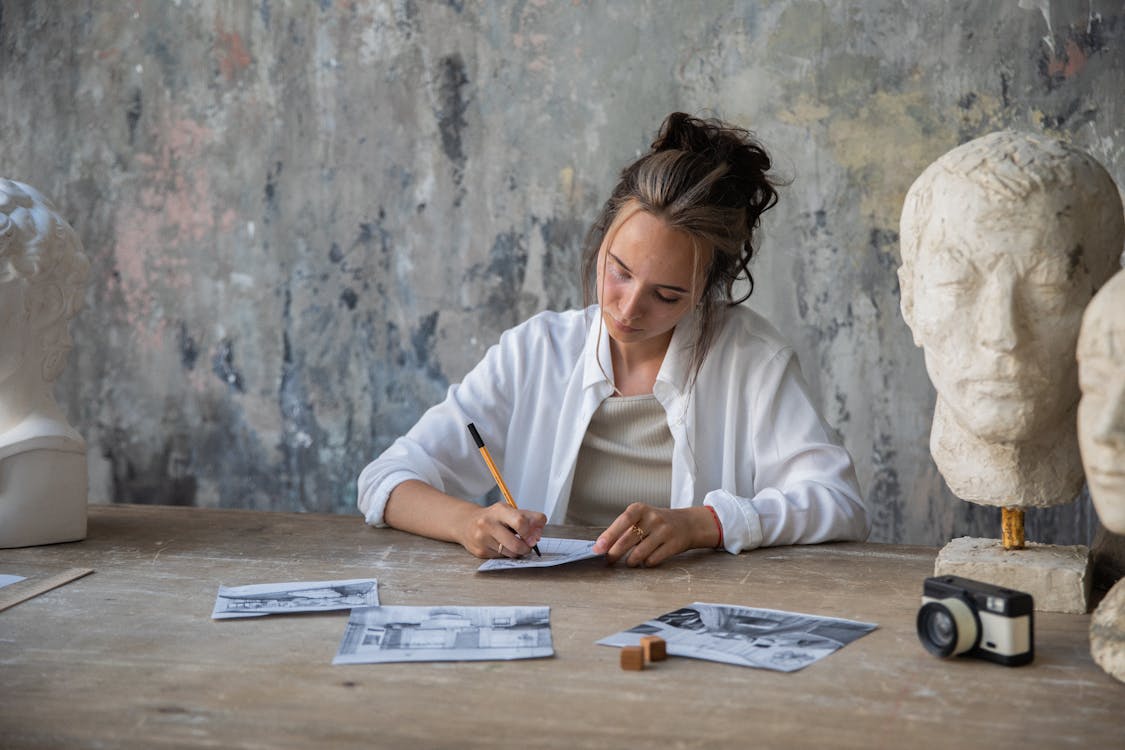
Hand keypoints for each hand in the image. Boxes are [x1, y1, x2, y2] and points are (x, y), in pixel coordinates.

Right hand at [458, 502, 545, 558]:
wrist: (467, 523)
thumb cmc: (494, 518)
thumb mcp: (511, 511)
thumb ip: (530, 518)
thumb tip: (538, 533)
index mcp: (500, 510)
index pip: (520, 521)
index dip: (531, 532)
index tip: (534, 537)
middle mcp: (488, 523)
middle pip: (516, 543)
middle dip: (526, 547)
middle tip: (527, 546)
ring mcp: (482, 538)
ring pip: (510, 553)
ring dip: (517, 552)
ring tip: (515, 545)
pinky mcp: (479, 551)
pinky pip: (501, 557)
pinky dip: (506, 554)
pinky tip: (500, 546)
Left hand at [593, 503, 719, 566]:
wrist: (687, 524)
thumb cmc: (656, 522)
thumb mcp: (641, 518)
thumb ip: (623, 529)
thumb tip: (602, 546)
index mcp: (640, 509)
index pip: (622, 521)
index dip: (609, 535)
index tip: (598, 548)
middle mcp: (652, 518)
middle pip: (628, 540)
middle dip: (614, 553)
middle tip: (608, 560)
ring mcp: (664, 531)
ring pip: (639, 554)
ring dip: (630, 561)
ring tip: (629, 561)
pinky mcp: (673, 545)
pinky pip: (652, 560)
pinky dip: (645, 563)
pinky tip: (646, 560)